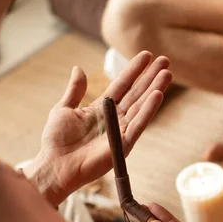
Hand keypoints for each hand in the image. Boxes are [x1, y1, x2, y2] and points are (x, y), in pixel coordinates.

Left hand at [24, 52, 171, 205]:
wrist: (55, 165)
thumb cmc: (56, 142)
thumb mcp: (63, 109)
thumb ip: (75, 90)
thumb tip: (78, 68)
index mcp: (101, 109)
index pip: (122, 85)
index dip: (134, 70)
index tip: (147, 55)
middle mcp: (115, 119)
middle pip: (136, 93)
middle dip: (151, 77)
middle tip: (165, 61)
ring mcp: (120, 132)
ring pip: (142, 107)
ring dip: (155, 90)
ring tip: (167, 74)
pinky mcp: (123, 145)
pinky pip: (138, 125)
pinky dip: (149, 111)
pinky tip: (158, 95)